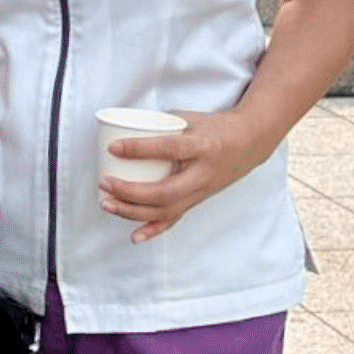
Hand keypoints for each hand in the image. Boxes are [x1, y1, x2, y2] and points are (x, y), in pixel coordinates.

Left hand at [99, 108, 267, 243]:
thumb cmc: (214, 127)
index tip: (113, 147)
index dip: (139, 149)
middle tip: (104, 183)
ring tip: (107, 203)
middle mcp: (202, 174)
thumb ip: (160, 124)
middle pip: (165, 191)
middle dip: (130, 191)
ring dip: (134, 211)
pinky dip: (153, 230)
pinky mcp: (198, 201)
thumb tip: (124, 126)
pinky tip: (134, 235)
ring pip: (166, 210)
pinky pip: (175, 219)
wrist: (249, 143)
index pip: (168, 149)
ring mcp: (201, 192)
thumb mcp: (190, 118)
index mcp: (201, 146)